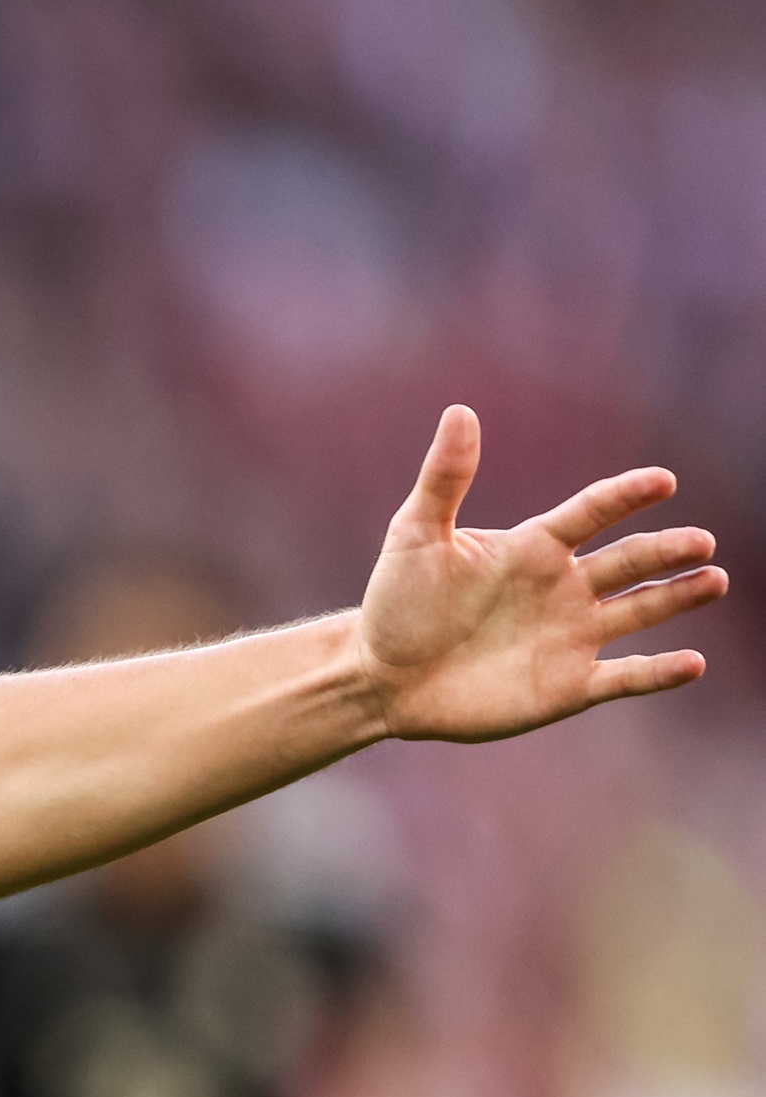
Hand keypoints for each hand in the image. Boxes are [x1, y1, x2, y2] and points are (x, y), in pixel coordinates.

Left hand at [355, 405, 724, 742]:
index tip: (663, 481)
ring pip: (641, 610)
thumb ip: (444, 479)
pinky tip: (693, 662)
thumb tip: (459, 411)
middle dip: (667, 550)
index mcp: (536, 547)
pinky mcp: (569, 685)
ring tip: (713, 580)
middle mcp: (565, 587)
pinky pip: (625, 677)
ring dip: (679, 596)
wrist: (383, 677)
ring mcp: (572, 635)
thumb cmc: (397, 604)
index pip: (594, 511)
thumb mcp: (415, 536)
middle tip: (701, 542)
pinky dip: (659, 673)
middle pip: (630, 560)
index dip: (627, 495)